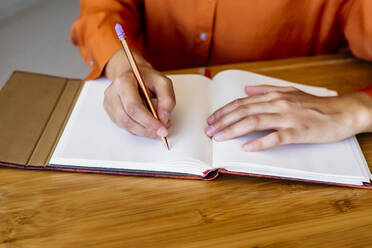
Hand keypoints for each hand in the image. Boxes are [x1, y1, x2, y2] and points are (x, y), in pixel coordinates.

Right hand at [104, 48, 175, 137]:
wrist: (133, 74)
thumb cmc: (147, 78)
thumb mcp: (163, 83)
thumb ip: (167, 100)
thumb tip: (163, 119)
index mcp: (124, 82)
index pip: (133, 106)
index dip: (148, 121)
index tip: (162, 128)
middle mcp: (112, 92)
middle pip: (127, 119)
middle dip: (146, 129)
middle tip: (161, 132)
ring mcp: (109, 103)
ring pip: (124, 125)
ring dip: (142, 131)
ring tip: (156, 129)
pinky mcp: (110, 111)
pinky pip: (123, 126)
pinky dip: (137, 129)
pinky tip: (147, 125)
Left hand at [205, 85, 371, 150]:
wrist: (341, 112)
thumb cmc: (314, 104)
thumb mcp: (289, 91)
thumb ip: (266, 89)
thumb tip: (246, 88)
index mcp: (274, 96)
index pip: (242, 103)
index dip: (224, 111)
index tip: (211, 120)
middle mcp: (278, 104)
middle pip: (244, 112)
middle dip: (223, 121)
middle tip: (209, 132)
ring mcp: (288, 117)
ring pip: (255, 122)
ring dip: (234, 130)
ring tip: (219, 138)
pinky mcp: (298, 131)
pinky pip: (276, 137)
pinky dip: (260, 142)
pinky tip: (247, 148)